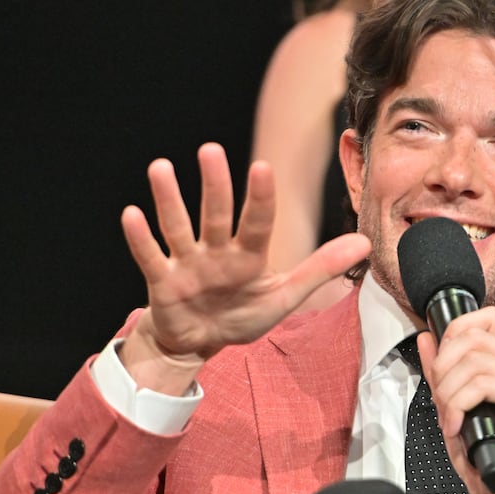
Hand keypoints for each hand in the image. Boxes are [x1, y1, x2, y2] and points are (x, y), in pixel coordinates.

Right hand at [119, 143, 369, 391]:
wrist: (202, 343)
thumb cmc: (243, 314)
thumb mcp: (285, 296)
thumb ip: (320, 268)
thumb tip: (364, 243)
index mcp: (247, 256)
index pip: (256, 223)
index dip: (259, 198)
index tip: (262, 167)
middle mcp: (216, 251)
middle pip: (215, 215)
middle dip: (214, 185)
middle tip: (210, 150)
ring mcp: (187, 264)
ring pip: (177, 228)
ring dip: (168, 200)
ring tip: (160, 168)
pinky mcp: (162, 283)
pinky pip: (150, 258)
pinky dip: (141, 238)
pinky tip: (131, 214)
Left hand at [417, 308, 494, 493]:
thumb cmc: (482, 460)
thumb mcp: (452, 408)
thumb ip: (441, 373)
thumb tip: (425, 338)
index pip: (484, 319)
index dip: (454, 331)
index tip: (440, 365)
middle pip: (470, 337)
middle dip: (442, 369)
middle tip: (441, 405)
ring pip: (472, 360)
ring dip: (448, 392)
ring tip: (449, 420)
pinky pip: (482, 383)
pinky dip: (459, 404)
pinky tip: (458, 427)